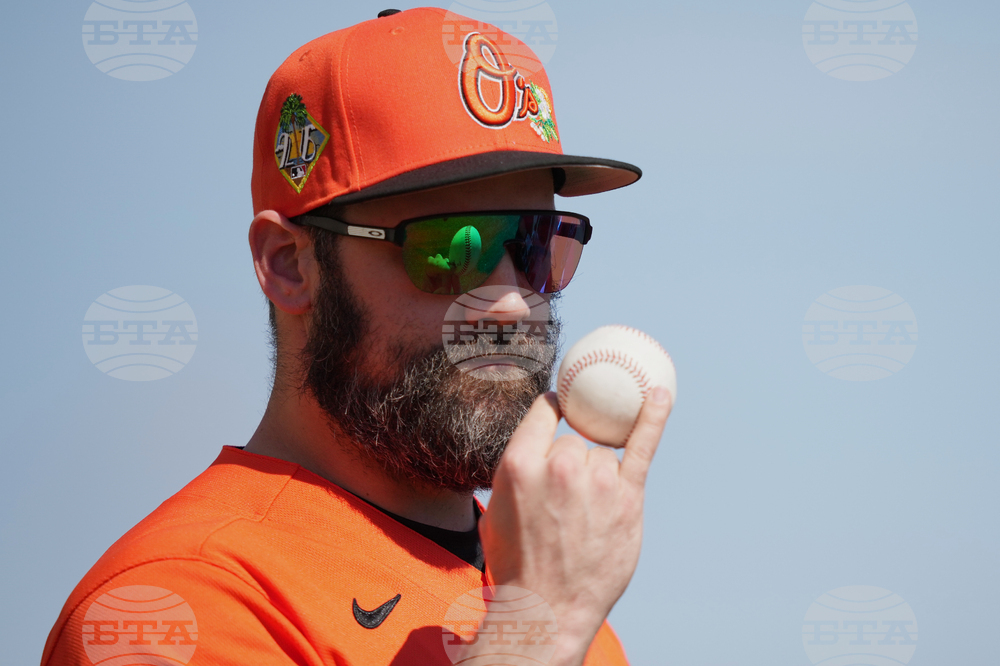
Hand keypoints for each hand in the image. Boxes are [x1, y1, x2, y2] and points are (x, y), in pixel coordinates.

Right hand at [478, 387, 672, 665]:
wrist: (546, 609)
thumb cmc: (517, 564)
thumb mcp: (498, 510)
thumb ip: (516, 473)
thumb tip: (531, 448)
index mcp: (519, 463)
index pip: (544, 413)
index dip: (554, 408)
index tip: (562, 407)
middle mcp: (558, 466)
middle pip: (576, 440)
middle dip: (573, 463)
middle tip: (568, 502)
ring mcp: (596, 480)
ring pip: (603, 455)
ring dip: (599, 476)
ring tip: (587, 517)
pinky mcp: (626, 496)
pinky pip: (642, 445)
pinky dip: (653, 417)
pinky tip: (660, 395)